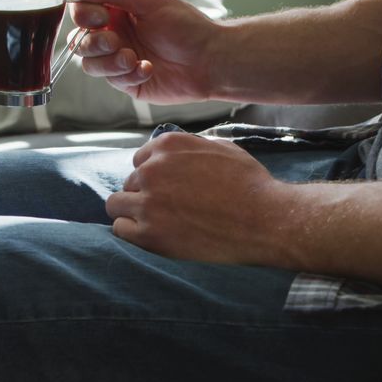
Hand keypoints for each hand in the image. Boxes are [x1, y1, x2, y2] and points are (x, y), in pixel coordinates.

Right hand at [69, 0, 221, 104]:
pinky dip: (128, 74)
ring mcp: (119, 60)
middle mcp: (115, 34)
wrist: (210, 60)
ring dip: (109, 61)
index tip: (101, 16)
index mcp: (117, 11)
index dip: (83, 14)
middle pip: (79, 40)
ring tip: (132, 58)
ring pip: (89, 64)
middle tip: (115, 41)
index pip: (81, 11)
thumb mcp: (148, 0)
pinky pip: (112, 80)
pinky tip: (148, 69)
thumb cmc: (186, 26)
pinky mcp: (128, 83)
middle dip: (94, 42)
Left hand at [105, 133, 292, 264]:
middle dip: (145, 194)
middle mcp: (151, 170)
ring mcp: (148, 202)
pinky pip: (120, 229)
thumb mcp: (221, 148)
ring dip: (133, 212)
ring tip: (157, 223)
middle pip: (130, 182)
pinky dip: (133, 233)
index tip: (168, 189)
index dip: (153, 176)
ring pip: (116, 205)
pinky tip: (154, 235)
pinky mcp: (149, 234)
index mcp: (167, 146)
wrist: (264, 219)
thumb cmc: (250, 183)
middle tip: (169, 210)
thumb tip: (175, 152)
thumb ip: (190, 147)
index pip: (140, 160)